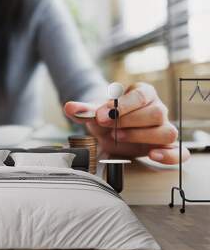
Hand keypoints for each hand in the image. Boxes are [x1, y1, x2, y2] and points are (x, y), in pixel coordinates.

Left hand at [64, 82, 189, 164]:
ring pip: (167, 131)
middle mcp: (157, 108)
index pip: (141, 95)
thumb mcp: (94, 112)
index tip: (101, 115)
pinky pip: (181, 153)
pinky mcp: (165, 147)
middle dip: (129, 121)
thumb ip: (83, 110)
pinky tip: (152, 156)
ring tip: (120, 138)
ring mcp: (163, 128)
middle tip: (109, 127)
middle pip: (156, 112)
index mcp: (143, 93)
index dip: (122, 106)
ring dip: (142, 137)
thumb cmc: (106, 116)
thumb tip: (69, 107)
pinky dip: (170, 156)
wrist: (109, 128)